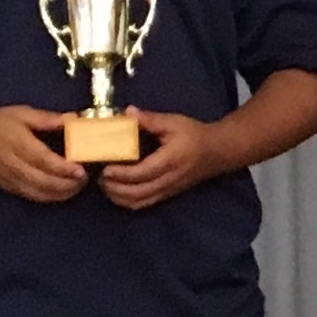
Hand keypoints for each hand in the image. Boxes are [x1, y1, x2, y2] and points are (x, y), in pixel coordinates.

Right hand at [0, 107, 86, 202]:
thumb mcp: (21, 114)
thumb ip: (47, 119)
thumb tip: (73, 119)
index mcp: (17, 144)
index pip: (43, 160)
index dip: (64, 168)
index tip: (81, 169)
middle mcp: (14, 165)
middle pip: (44, 181)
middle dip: (68, 184)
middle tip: (85, 178)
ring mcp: (11, 180)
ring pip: (40, 193)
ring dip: (62, 193)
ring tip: (78, 185)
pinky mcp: (9, 189)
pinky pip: (33, 197)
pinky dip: (51, 197)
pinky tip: (64, 192)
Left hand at [99, 108, 225, 210]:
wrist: (217, 152)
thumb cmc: (194, 135)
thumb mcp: (173, 122)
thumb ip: (150, 119)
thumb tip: (127, 112)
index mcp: (170, 160)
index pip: (142, 173)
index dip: (121, 174)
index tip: (105, 168)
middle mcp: (169, 179)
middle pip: (137, 192)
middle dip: (115, 188)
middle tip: (100, 176)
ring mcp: (168, 189)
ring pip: (139, 202)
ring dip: (118, 197)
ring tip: (106, 184)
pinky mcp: (167, 194)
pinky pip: (144, 203)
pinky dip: (127, 201)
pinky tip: (117, 192)